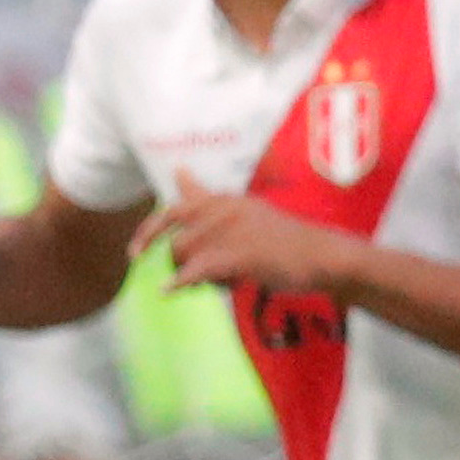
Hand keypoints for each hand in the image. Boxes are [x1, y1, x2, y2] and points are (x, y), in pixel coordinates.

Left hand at [146, 188, 356, 302]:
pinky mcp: (242, 253)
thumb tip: (178, 169)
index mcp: (225, 200)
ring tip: (221, 283)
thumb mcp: (244, 210)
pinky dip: (180, 281)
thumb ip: (207, 195)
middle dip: (178, 263)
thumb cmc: (285, 239)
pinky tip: (169, 290)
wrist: (325, 256)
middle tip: (193, 280)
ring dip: (195, 277)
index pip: (174, 210)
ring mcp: (233, 231)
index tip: (134, 252)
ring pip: (188, 256)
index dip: (149, 231)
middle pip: (178, 240)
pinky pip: (198, 269)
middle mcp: (225, 210)